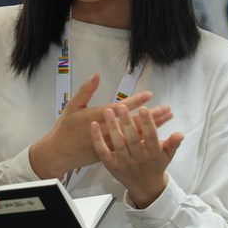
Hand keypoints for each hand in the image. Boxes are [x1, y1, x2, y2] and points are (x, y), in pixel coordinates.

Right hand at [29, 73, 171, 178]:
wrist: (59, 153)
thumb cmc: (65, 128)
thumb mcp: (73, 106)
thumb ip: (86, 90)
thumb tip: (95, 75)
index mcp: (96, 117)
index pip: (120, 108)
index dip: (135, 101)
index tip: (149, 95)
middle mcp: (106, 130)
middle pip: (133, 122)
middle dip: (151, 115)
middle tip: (167, 109)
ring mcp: (110, 143)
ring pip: (135, 135)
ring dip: (152, 127)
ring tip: (166, 119)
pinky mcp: (111, 153)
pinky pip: (131, 147)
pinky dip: (143, 141)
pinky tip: (155, 137)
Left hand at [91, 105, 183, 208]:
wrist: (145, 187)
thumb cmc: (156, 165)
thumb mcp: (167, 156)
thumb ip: (173, 144)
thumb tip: (181, 133)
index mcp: (154, 154)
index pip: (151, 136)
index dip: (148, 123)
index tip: (143, 108)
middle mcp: (139, 159)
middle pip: (133, 139)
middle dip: (127, 122)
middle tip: (122, 106)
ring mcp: (124, 163)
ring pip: (118, 144)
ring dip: (112, 127)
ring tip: (108, 111)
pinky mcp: (111, 166)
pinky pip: (102, 151)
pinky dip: (97, 139)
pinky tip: (93, 125)